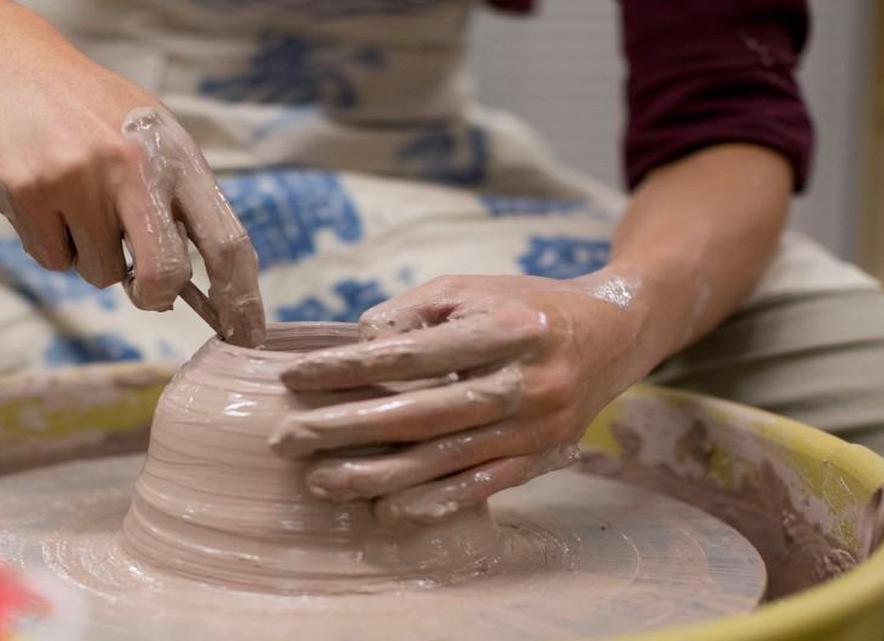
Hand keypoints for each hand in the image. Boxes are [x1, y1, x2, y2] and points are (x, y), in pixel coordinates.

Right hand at [0, 21, 264, 345]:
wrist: (8, 61)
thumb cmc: (90, 109)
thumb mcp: (151, 138)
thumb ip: (176, 201)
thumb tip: (194, 287)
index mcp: (177, 155)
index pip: (228, 241)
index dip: (242, 299)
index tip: (246, 337)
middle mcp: (135, 167)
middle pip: (165, 275)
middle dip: (153, 295)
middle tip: (141, 288)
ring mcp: (80, 179)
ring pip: (99, 273)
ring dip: (90, 255)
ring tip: (75, 201)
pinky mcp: (30, 191)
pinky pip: (52, 259)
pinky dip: (51, 243)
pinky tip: (42, 197)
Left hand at [270, 271, 654, 523]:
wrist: (612, 335)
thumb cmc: (522, 306)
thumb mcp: (467, 289)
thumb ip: (409, 315)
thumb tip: (353, 350)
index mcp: (504, 329)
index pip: (409, 355)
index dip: (348, 368)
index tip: (295, 376)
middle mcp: (524, 382)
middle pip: (420, 414)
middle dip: (346, 428)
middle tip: (288, 438)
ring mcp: (534, 428)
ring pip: (444, 459)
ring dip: (376, 475)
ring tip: (321, 480)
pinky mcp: (538, 458)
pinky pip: (480, 488)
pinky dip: (433, 502)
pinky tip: (386, 509)